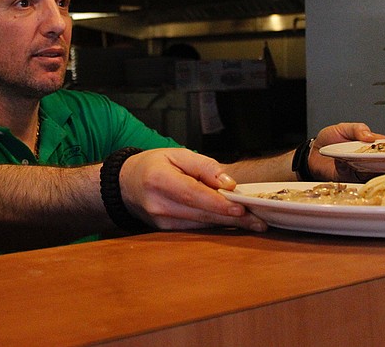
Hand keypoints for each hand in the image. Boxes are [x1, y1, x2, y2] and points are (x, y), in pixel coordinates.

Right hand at [119, 148, 266, 232]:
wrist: (125, 184)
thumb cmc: (154, 164)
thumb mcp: (177, 154)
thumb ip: (204, 166)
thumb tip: (229, 183)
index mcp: (159, 179)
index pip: (193, 194)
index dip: (218, 203)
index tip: (241, 208)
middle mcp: (157, 203)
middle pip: (201, 213)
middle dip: (233, 218)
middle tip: (259, 221)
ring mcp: (159, 221)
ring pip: (201, 224)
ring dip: (228, 224)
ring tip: (254, 222)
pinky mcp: (164, 230)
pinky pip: (195, 227)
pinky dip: (215, 224)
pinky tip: (233, 223)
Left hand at [307, 123, 384, 181]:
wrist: (311, 155)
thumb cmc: (327, 140)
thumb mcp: (342, 128)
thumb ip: (356, 129)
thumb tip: (370, 136)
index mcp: (368, 144)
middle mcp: (367, 158)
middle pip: (384, 161)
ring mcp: (360, 169)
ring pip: (374, 171)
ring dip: (376, 168)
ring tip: (376, 162)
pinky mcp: (351, 179)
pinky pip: (359, 179)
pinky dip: (359, 174)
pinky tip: (357, 168)